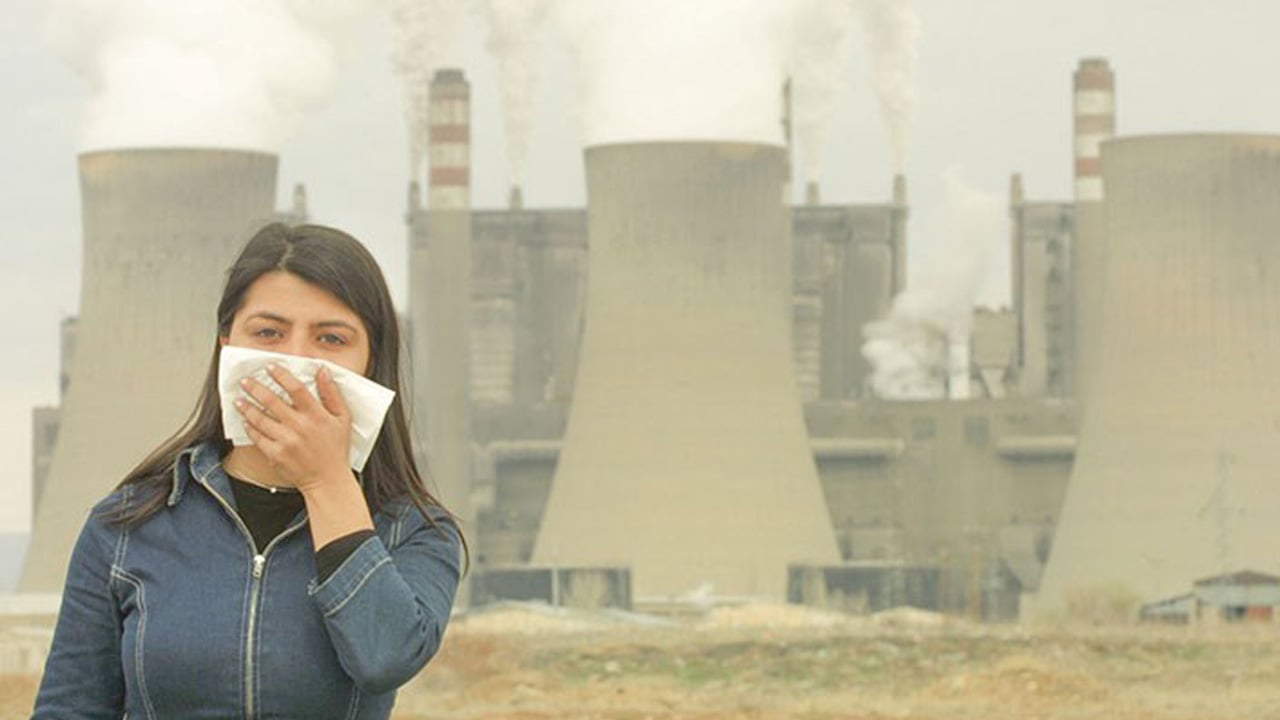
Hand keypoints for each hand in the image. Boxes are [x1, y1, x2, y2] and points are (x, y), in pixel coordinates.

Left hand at [234, 364, 354, 493]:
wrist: (328, 480)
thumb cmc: (336, 449)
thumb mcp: (344, 418)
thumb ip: (332, 393)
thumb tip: (323, 371)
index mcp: (317, 415)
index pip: (296, 388)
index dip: (281, 375)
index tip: (270, 367)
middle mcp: (300, 426)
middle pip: (272, 401)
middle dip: (256, 388)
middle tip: (246, 380)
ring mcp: (286, 441)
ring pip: (261, 418)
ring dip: (247, 407)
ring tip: (239, 399)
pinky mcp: (276, 455)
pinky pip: (258, 437)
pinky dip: (250, 427)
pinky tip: (245, 420)